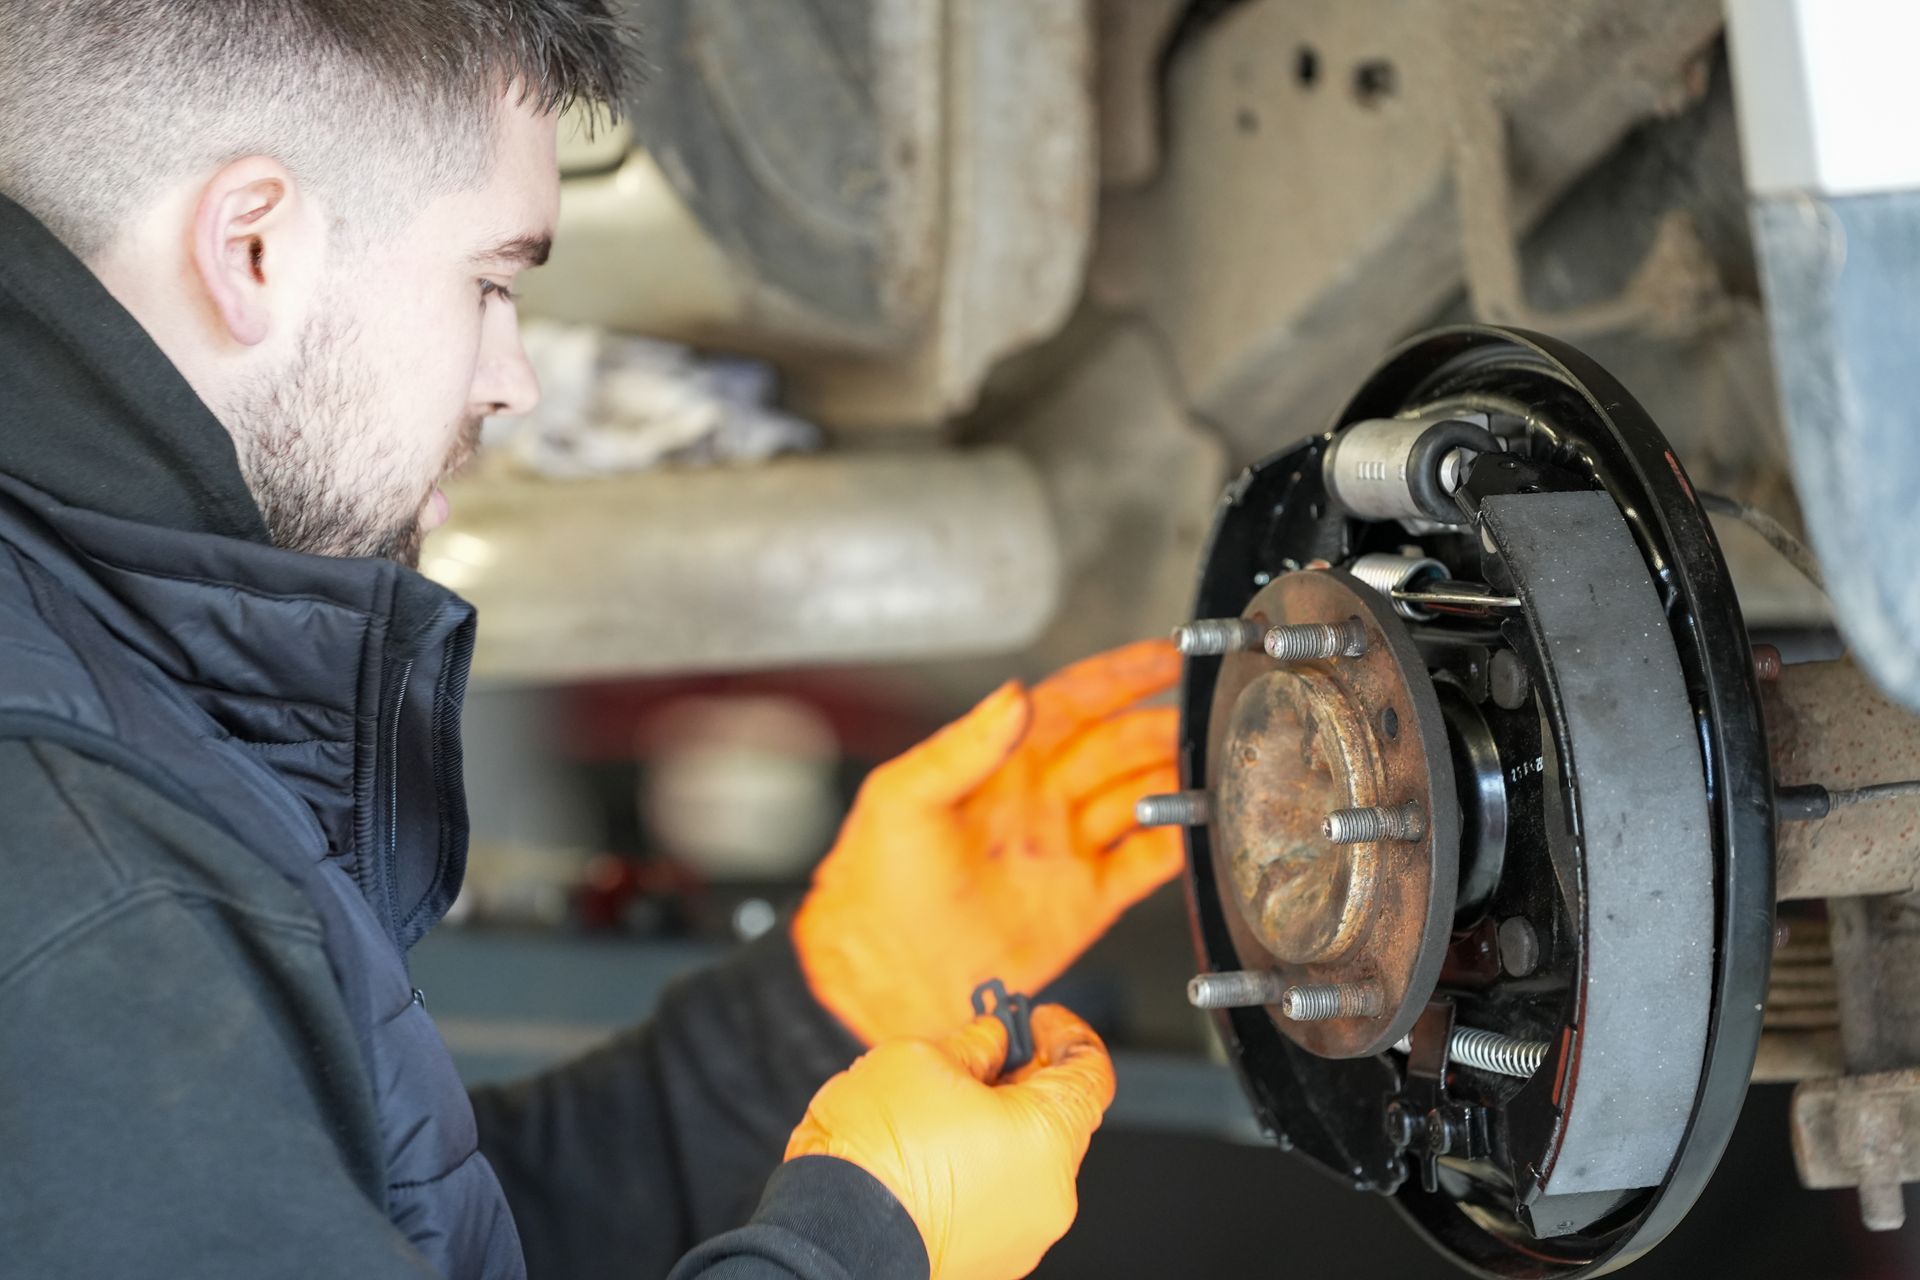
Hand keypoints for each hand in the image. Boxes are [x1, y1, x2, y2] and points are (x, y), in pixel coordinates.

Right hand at [785, 1005, 1114, 1279]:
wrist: (830, 1235)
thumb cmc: (875, 1151)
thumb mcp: (924, 1059)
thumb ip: (976, 1044)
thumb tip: (993, 1041)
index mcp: (1048, 1137)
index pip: (1091, 1073)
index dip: (1066, 1034)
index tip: (1036, 1019)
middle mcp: (1049, 1194)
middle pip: (1056, 1119)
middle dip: (1021, 1080)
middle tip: (981, 1053)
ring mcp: (1021, 1236)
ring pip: (1024, 1162)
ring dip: (996, 1127)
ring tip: (941, 1105)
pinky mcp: (989, 1261)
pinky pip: (997, 1200)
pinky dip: (978, 1170)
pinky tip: (932, 1151)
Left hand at [794, 640, 1181, 1044]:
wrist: (880, 975)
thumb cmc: (872, 882)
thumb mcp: (904, 798)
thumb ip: (963, 746)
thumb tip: (1013, 696)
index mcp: (1001, 765)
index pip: (1073, 702)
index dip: (1122, 677)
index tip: (1167, 657)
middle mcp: (1039, 800)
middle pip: (1118, 746)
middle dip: (1161, 727)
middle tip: (1204, 717)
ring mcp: (1065, 849)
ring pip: (1140, 797)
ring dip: (1174, 779)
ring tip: (1210, 765)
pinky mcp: (1084, 902)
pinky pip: (1146, 863)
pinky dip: (1177, 845)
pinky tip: (1198, 829)